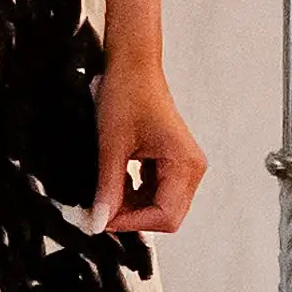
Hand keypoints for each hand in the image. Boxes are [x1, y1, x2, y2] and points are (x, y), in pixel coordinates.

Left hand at [93, 59, 205, 233]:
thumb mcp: (111, 146)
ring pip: (159, 204)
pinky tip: (113, 182)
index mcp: (184, 164)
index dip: (134, 223)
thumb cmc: (127, 94)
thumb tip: (101, 221)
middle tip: (101, 210)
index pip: (167, 216)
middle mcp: (190, 168)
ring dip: (131, 205)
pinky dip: (133, 192)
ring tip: (105, 192)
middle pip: (167, 214)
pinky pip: (154, 189)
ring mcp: (182, 165)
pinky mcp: (170, 161)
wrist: (132, 68)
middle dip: (133, 217)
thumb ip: (108, 188)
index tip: (103, 220)